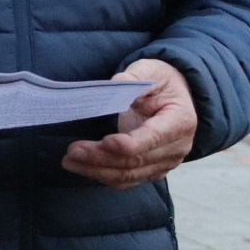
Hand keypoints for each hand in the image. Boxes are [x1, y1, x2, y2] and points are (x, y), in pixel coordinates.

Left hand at [61, 59, 197, 189]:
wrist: (175, 98)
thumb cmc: (161, 82)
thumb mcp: (151, 70)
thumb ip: (134, 76)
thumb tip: (114, 84)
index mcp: (180, 121)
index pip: (154, 138)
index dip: (129, 144)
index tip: (104, 141)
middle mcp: (176, 147)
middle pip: (136, 160)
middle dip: (101, 157)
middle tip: (72, 151)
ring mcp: (165, 162)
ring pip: (130, 175)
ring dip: (97, 170)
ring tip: (69, 161)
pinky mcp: (152, 170)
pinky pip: (128, 179)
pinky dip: (103, 176)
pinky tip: (83, 168)